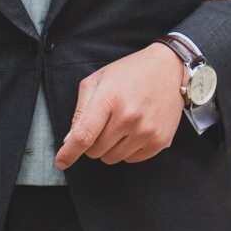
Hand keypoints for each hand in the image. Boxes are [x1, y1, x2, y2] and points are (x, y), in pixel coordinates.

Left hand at [55, 43, 187, 167]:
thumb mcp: (98, 80)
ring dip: (110, 147)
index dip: (69, 153)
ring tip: (120, 125)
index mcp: (110, 99)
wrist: (170, 68)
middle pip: (95, 151)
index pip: (84, 135)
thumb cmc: (130, 73)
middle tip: (103, 125)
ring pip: (112, 158)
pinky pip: (132, 159)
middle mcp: (129, 117)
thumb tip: (69, 140)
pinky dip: (127, 150)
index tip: (60, 162)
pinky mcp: (160, 140)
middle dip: (92, 143)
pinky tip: (134, 130)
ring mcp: (146, 130)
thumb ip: (81, 110)